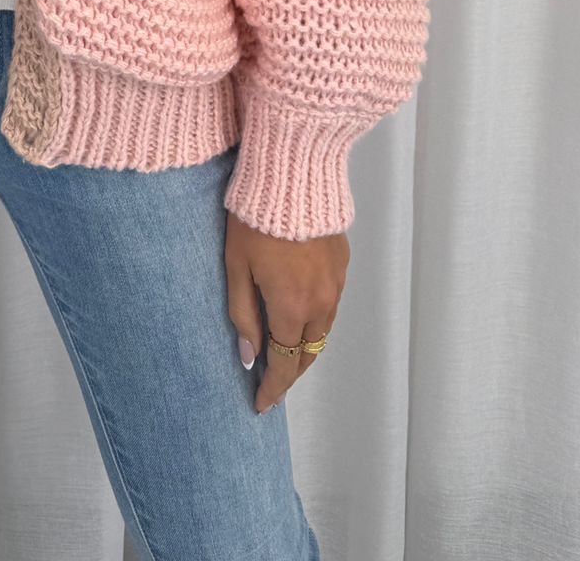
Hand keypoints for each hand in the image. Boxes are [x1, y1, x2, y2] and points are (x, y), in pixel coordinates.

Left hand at [224, 213, 348, 413]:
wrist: (292, 175)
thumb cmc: (254, 219)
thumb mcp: (237, 267)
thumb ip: (243, 315)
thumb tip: (248, 356)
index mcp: (291, 307)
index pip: (284, 364)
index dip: (273, 389)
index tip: (260, 404)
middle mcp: (320, 302)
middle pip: (307, 353)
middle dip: (289, 373)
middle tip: (270, 384)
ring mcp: (335, 283)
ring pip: (322, 331)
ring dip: (304, 348)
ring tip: (284, 354)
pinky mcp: (342, 264)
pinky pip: (331, 304)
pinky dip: (316, 319)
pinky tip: (301, 315)